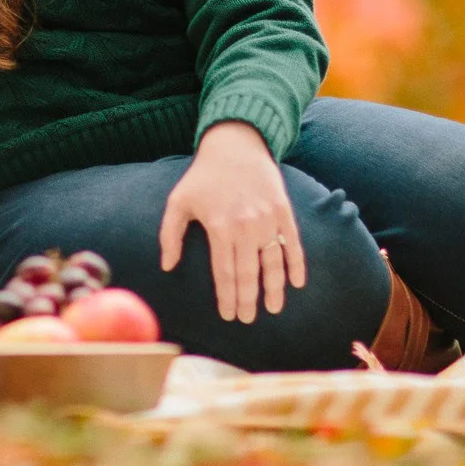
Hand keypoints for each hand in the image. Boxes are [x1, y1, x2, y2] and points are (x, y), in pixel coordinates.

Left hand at [159, 121, 306, 322]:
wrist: (235, 145)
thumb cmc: (203, 176)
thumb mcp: (178, 201)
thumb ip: (169, 234)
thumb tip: (167, 266)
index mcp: (218, 226)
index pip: (224, 272)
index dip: (227, 297)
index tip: (228, 316)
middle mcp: (245, 225)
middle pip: (248, 272)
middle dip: (248, 299)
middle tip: (249, 319)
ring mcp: (267, 219)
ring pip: (273, 262)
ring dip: (274, 288)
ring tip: (273, 309)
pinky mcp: (283, 211)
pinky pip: (293, 244)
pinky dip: (296, 264)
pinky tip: (297, 283)